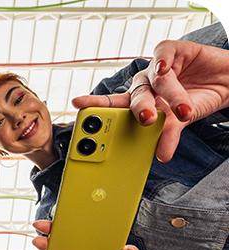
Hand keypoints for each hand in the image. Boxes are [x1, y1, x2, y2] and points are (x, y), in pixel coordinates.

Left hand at [72, 39, 228, 161]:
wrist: (224, 84)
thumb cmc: (194, 103)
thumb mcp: (179, 122)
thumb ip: (167, 134)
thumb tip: (162, 156)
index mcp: (136, 104)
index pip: (111, 106)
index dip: (94, 105)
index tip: (77, 106)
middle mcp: (143, 86)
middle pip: (133, 96)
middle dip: (139, 109)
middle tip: (146, 121)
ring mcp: (157, 68)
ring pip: (157, 81)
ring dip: (171, 98)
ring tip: (183, 112)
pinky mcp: (174, 51)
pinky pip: (163, 54)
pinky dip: (163, 62)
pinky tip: (165, 69)